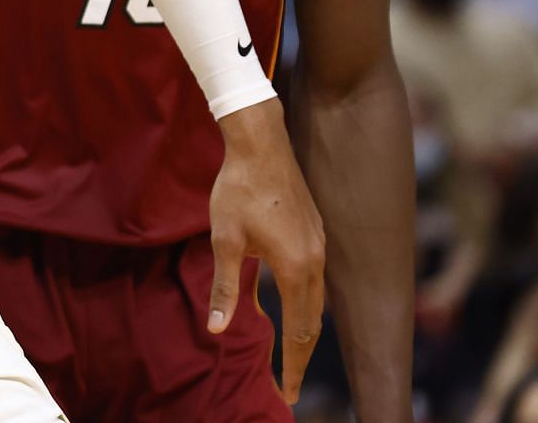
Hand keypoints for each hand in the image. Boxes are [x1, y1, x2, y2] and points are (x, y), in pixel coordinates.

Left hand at [209, 97, 326, 405]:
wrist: (260, 144)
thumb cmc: (238, 191)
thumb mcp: (224, 241)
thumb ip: (226, 288)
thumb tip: (218, 330)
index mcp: (297, 268)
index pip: (301, 331)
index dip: (295, 366)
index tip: (288, 393)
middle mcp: (316, 260)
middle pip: (314, 321)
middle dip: (302, 355)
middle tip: (290, 385)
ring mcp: (319, 245)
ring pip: (317, 299)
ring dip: (305, 329)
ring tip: (291, 353)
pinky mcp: (315, 232)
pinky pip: (314, 278)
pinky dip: (305, 302)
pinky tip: (289, 306)